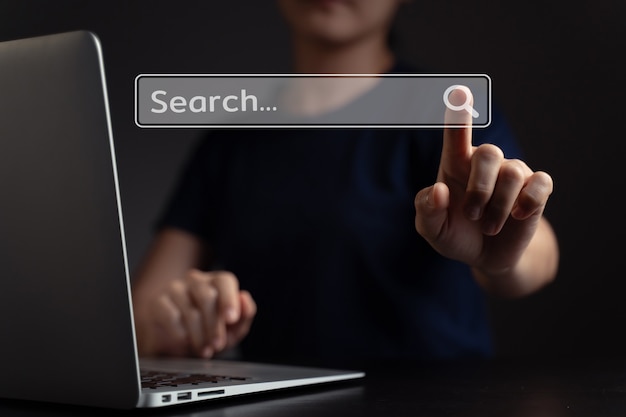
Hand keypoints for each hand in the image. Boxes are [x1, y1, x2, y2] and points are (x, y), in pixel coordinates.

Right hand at [135, 269, 255, 357]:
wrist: (175, 339)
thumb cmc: (208, 330)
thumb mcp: (232, 329)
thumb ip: (244, 315)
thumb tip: (244, 299)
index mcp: (217, 282)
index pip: (225, 281)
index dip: (229, 299)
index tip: (231, 318)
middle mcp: (196, 280)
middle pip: (207, 296)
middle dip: (215, 325)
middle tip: (217, 345)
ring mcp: (175, 289)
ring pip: (190, 310)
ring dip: (199, 335)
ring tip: (204, 350)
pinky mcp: (158, 302)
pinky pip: (171, 317)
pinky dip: (180, 334)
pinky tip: (185, 343)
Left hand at [414, 87, 553, 275]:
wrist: (487, 257)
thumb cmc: (455, 234)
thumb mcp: (432, 229)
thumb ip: (427, 210)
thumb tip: (440, 191)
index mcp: (455, 165)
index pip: (456, 135)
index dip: (459, 114)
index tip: (459, 93)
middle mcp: (485, 163)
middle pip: (489, 152)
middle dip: (480, 189)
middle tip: (472, 216)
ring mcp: (513, 172)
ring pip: (512, 174)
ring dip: (498, 207)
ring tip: (489, 226)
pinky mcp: (536, 188)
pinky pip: (540, 183)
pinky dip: (528, 202)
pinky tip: (519, 216)